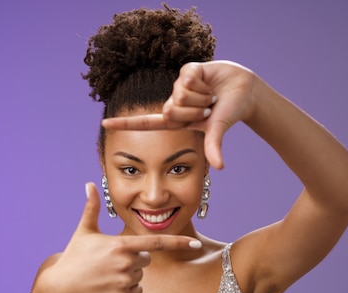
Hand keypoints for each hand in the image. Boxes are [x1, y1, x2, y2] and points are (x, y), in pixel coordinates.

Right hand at [34, 182, 201, 292]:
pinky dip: (127, 289)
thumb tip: (90, 185)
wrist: (60, 287)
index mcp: (121, 245)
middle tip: (110, 261)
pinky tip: (109, 286)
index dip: (177, 242)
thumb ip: (92, 207)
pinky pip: (137, 291)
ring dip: (129, 274)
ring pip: (141, 275)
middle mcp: (126, 263)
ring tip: (107, 274)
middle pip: (146, 259)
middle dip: (134, 259)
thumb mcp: (84, 231)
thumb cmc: (73, 256)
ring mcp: (125, 282)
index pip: (156, 243)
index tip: (195, 243)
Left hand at [101, 60, 256, 169]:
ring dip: (200, 97)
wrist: (244, 89)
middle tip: (208, 108)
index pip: (146, 123)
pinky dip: (202, 82)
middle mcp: (174, 103)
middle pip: (170, 110)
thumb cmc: (229, 112)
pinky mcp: (187, 70)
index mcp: (176, 120)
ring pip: (179, 94)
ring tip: (211, 95)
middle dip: (193, 111)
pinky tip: (209, 80)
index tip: (104, 124)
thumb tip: (219, 166)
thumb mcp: (217, 128)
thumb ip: (214, 145)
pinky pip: (187, 79)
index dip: (125, 124)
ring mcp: (179, 86)